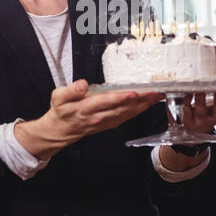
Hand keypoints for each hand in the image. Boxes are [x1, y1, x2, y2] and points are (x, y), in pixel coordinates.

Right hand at [21, 80, 161, 155]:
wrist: (60, 130)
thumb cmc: (60, 111)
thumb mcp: (58, 97)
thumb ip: (70, 90)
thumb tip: (82, 84)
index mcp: (86, 108)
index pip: (106, 102)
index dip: (121, 98)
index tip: (134, 92)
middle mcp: (98, 116)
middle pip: (123, 108)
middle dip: (140, 100)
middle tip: (155, 92)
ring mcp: (105, 122)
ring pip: (127, 114)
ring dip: (143, 106)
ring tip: (157, 96)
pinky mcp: (109, 124)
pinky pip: (126, 118)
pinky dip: (138, 111)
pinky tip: (147, 105)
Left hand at [179, 91, 215, 135]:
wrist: (196, 132)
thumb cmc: (212, 114)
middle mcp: (214, 115)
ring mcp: (201, 117)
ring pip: (201, 108)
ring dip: (200, 99)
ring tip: (200, 90)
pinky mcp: (188, 116)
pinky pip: (186, 108)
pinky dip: (186, 101)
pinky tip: (187, 93)